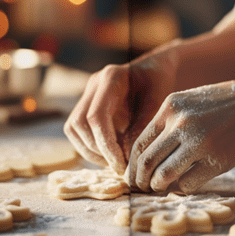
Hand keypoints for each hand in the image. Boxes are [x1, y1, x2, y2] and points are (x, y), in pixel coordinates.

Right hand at [63, 52, 178, 174]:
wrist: (156, 67)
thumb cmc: (160, 82)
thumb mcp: (158, 102)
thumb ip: (142, 127)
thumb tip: (128, 159)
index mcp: (111, 78)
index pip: (96, 117)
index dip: (106, 145)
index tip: (122, 165)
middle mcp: (94, 84)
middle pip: (79, 124)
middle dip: (97, 151)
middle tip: (120, 168)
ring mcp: (88, 94)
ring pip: (74, 129)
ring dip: (91, 151)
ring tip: (116, 163)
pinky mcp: (87, 105)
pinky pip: (79, 130)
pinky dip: (92, 146)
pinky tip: (112, 155)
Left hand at [126, 77, 234, 193]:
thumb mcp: (196, 100)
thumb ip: (174, 121)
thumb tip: (153, 151)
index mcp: (171, 106)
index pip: (140, 142)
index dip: (134, 164)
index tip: (135, 175)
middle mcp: (180, 123)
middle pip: (146, 161)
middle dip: (140, 181)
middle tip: (142, 189)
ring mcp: (198, 142)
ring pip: (163, 176)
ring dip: (159, 187)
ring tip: (161, 189)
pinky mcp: (217, 160)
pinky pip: (188, 183)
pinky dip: (182, 189)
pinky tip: (186, 185)